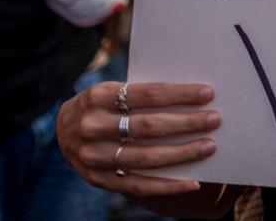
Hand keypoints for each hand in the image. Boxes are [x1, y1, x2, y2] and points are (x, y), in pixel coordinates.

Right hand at [56, 81, 218, 197]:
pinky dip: (168, 186)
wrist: (60, 130)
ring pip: (145, 158)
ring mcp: (93, 157)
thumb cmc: (100, 105)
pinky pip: (138, 186)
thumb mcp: (111, 90)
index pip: (146, 94)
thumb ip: (140, 94)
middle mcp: (92, 126)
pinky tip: (192, 181)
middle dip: (186, 123)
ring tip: (209, 147)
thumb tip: (190, 97)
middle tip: (214, 119)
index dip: (179, 94)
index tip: (207, 93)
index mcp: (98, 96)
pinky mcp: (98, 180)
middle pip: (148, 127)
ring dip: (182, 154)